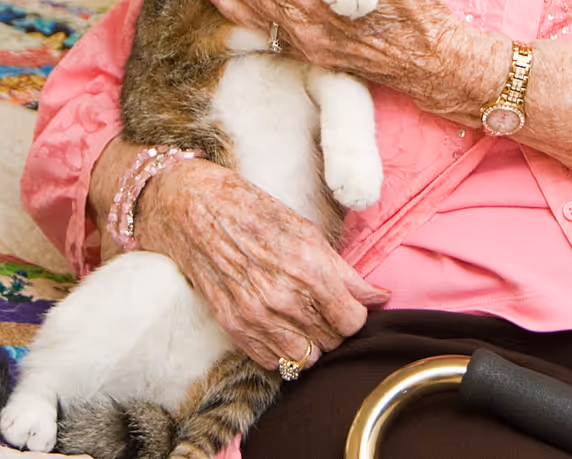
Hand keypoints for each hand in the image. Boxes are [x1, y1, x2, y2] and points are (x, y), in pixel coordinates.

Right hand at [137, 155, 386, 372]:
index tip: (349, 305)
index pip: (353, 320)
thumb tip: (379, 297)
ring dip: (310, 344)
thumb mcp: (306, 231)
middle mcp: (283, 296)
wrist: (193, 210)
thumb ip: (344, 272)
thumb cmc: (251, 210)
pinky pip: (273, 362)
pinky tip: (279, 326)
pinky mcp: (233, 326)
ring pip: (305, 359)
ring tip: (304, 320)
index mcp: (308, 267)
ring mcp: (256, 315)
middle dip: (334, 328)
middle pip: (332, 342)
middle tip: (325, 308)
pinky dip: (282, 351)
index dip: (356, 314)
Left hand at [204, 0, 496, 120]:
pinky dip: (249, 22)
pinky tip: (240, 14)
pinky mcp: (318, 56)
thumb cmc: (416, 11)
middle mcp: (309, 30)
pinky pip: (272, 37)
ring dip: (232, 0)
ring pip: (259, 21)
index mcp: (322, 4)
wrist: (433, 60)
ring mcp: (311, 47)